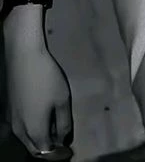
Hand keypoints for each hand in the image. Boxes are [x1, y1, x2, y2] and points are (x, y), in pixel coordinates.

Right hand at [4, 30, 72, 158]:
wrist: (24, 58)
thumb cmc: (47, 78)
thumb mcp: (62, 100)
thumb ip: (64, 123)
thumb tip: (63, 139)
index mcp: (34, 131)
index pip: (47, 152)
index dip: (59, 153)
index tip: (68, 149)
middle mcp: (20, 131)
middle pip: (34, 149)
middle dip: (48, 149)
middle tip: (61, 143)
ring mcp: (12, 121)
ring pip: (26, 139)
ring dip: (39, 140)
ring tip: (54, 129)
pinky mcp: (9, 111)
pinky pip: (21, 128)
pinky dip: (31, 130)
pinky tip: (41, 118)